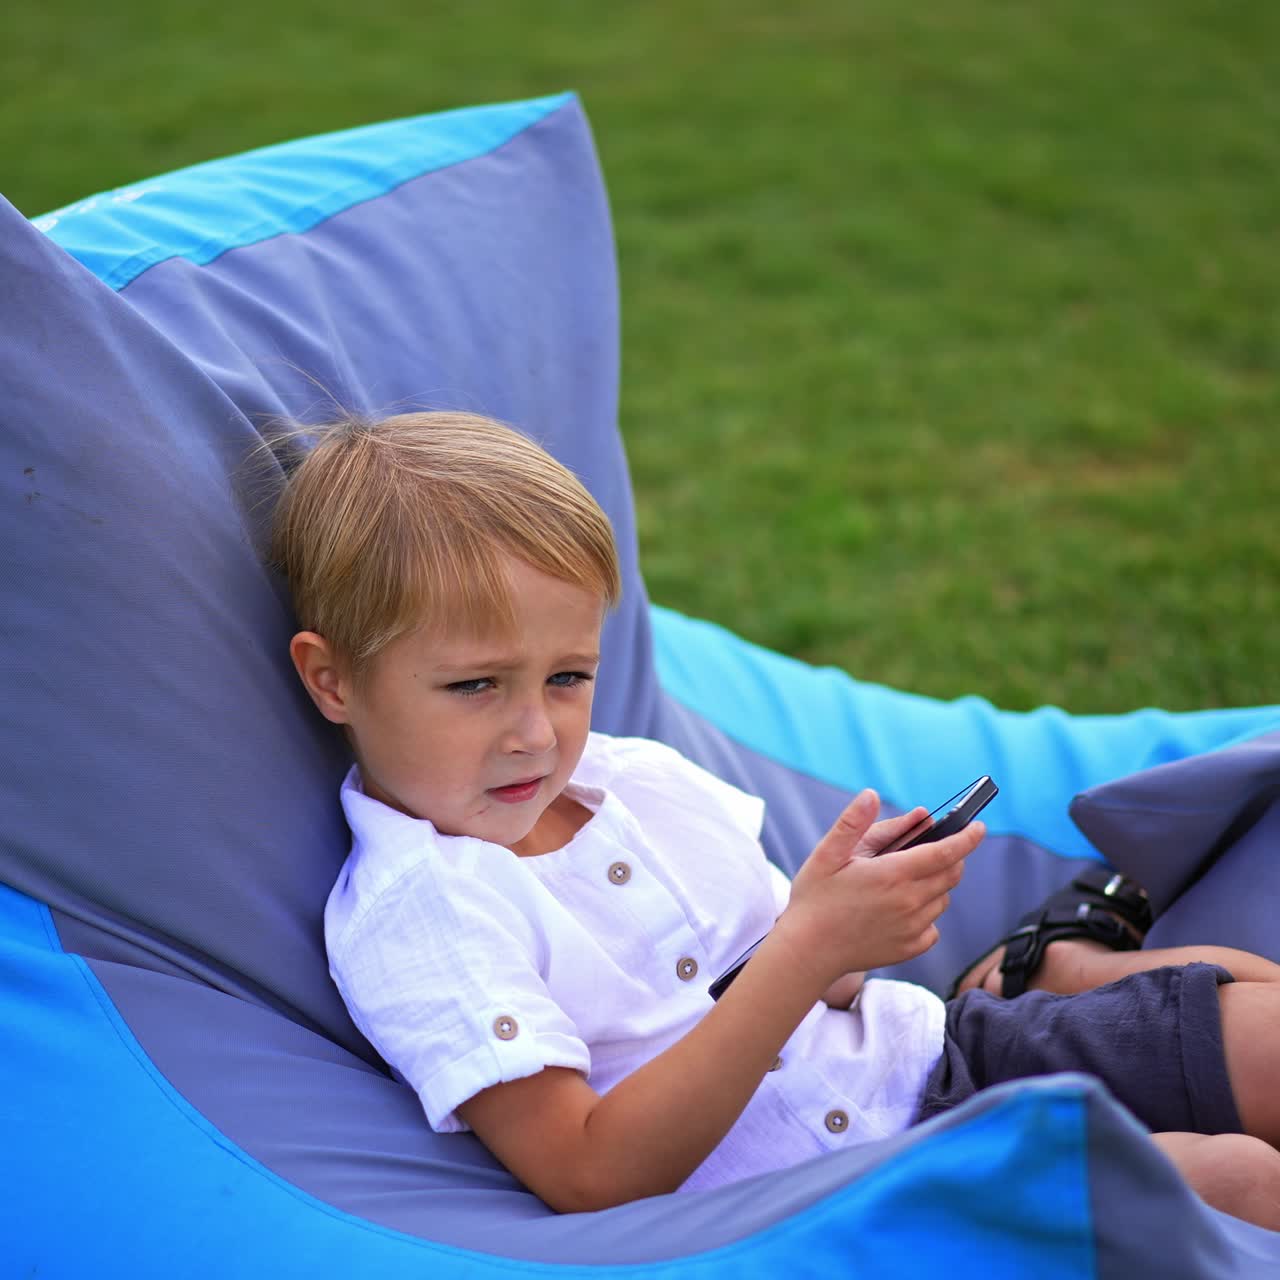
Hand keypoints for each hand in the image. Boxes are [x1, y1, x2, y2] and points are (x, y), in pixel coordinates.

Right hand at [777, 790, 982, 990]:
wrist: (807, 951)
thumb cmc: (815, 899)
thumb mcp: (827, 854)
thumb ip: (853, 823)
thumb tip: (871, 794)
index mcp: (893, 873)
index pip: (946, 852)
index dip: (967, 837)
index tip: (979, 827)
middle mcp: (909, 901)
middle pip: (951, 873)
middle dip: (949, 857)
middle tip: (927, 851)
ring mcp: (912, 928)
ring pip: (942, 899)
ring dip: (935, 885)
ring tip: (902, 882)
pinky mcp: (910, 947)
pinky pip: (933, 926)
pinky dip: (926, 914)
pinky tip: (900, 910)